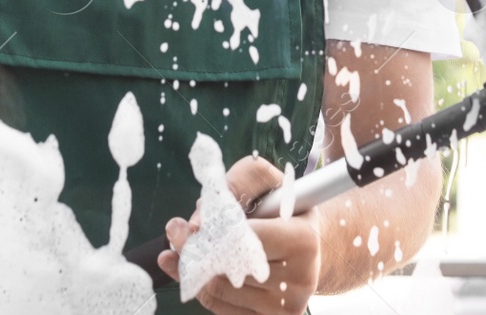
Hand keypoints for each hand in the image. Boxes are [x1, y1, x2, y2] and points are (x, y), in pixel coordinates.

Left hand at [155, 153, 320, 313]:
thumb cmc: (283, 209)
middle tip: (173, 234)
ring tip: (179, 251)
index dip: (210, 231)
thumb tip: (197, 223)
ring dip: (192, 270)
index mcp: (303, 241)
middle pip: (228, 268)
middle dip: (193, 250)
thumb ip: (235, 185)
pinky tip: (187, 272)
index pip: (243, 238)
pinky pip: (222, 309)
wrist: (312, 247)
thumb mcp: (268, 182)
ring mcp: (286, 307)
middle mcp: (300, 280)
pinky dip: (200, 289)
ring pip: (220, 291)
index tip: (185, 224)